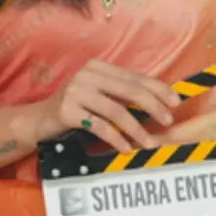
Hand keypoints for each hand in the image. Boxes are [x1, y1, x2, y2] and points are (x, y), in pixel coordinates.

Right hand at [22, 60, 181, 152]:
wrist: (39, 120)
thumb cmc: (75, 108)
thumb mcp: (98, 95)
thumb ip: (122, 94)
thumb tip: (159, 103)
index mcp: (98, 66)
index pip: (135, 76)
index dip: (158, 88)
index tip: (175, 102)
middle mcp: (87, 74)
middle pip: (129, 90)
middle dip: (153, 106)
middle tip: (167, 121)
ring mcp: (76, 91)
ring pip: (117, 110)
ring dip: (137, 129)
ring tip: (148, 142)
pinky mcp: (67, 110)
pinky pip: (100, 126)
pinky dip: (117, 139)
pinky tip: (126, 148)